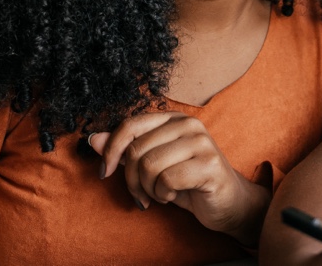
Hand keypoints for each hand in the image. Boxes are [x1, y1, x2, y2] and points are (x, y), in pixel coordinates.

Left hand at [89, 112, 268, 243]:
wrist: (227, 203)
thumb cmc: (188, 182)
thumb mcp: (152, 164)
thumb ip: (125, 150)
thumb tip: (93, 139)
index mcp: (173, 118)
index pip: (130, 125)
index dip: (111, 150)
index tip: (104, 172)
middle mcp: (188, 124)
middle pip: (136, 150)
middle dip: (131, 180)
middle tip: (140, 195)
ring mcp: (201, 142)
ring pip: (149, 166)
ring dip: (148, 189)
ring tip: (159, 194)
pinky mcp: (209, 164)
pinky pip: (167, 180)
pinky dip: (163, 195)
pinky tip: (173, 196)